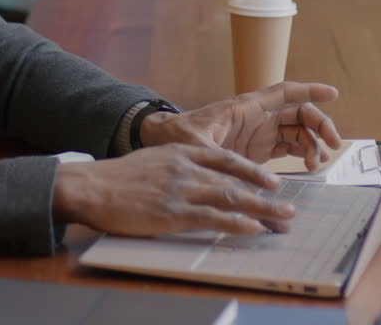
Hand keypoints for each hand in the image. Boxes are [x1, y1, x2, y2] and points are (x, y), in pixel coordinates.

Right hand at [52, 143, 293, 236]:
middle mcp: (187, 167)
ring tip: (282, 221)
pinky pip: (213, 218)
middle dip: (267, 197)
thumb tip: (197, 180)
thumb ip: (177, 166)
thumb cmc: (118, 177)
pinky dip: (237, 224)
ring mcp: (181, 189)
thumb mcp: (152, 160)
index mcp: (182, 151)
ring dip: (262, 211)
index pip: (227, 159)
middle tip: (288, 209)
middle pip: (236, 182)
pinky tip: (253, 229)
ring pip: (231, 198)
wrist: (91, 186)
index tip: (272, 181)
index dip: (253, 171)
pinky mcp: (173, 212)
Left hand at [140, 81, 342, 170]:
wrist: (164, 143)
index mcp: (246, 107)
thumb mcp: (196, 146)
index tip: (333, 93)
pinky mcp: (259, 150)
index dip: (310, 90)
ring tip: (315, 165)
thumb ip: (218, 161)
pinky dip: (303, 155)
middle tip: (333, 145)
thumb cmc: (177, 136)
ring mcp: (261, 133)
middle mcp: (258, 117)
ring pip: (299, 132)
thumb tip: (239, 184)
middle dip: (321, 125)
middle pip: (300, 113)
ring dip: (313, 144)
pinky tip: (308, 168)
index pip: (285, 92)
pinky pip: (289, 148)